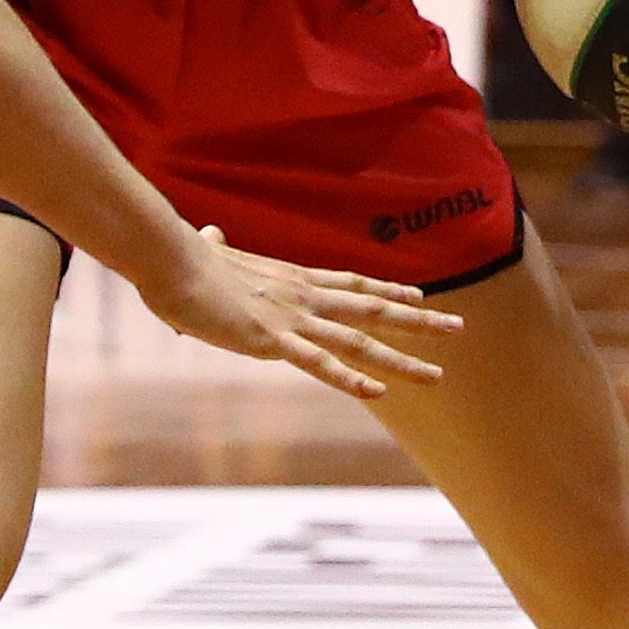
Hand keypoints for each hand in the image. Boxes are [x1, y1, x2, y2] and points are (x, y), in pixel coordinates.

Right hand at [139, 225, 462, 400]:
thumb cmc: (182, 259)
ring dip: (401, 359)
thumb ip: (216, 247)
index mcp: (290, 278)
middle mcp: (302, 295)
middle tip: (459, 328)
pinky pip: (319, 363)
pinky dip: (350, 379)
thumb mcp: (208, 252)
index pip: (351, 282)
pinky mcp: (271, 340)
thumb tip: (209, 234)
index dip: (387, 290)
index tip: (420, 296)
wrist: (169, 260)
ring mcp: (291, 318)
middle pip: (372, 307)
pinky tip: (378, 394)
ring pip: (359, 340)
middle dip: (418, 322)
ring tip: (438, 375)